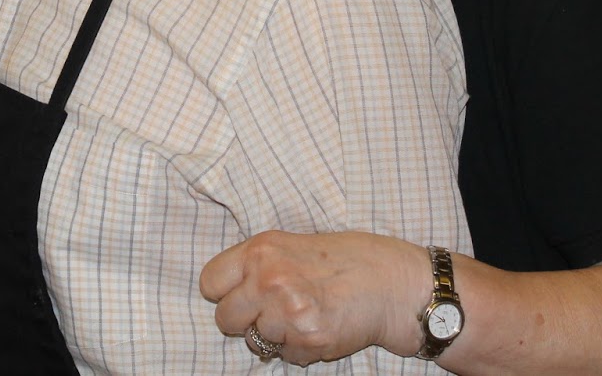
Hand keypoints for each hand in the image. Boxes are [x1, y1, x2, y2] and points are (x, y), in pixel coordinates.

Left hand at [199, 231, 427, 365]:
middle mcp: (268, 279)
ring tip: (304, 317)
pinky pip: (285, 357)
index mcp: (260, 250)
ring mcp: (287, 312)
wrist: (391, 283)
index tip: (238, 295)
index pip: (210, 282)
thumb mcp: (292, 245)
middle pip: (224, 318)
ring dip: (275, 337)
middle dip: (245, 320)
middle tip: (272, 312)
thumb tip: (227, 288)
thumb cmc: (344, 260)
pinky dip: (300, 350)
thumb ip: (258, 263)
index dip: (223, 293)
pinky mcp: (308, 339)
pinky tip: (319, 329)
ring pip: (255, 342)